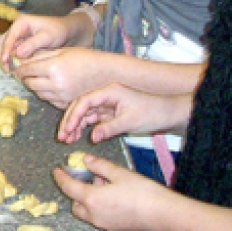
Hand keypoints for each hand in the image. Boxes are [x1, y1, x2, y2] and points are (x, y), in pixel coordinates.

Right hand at [0, 14, 75, 68]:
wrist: (65, 30)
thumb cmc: (57, 31)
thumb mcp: (47, 37)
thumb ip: (32, 44)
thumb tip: (18, 54)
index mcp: (21, 22)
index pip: (9, 37)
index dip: (5, 50)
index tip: (4, 61)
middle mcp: (16, 27)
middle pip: (2, 41)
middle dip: (2, 55)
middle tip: (7, 69)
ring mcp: (17, 35)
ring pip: (4, 47)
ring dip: (5, 58)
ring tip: (10, 70)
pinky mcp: (19, 42)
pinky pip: (11, 51)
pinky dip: (11, 59)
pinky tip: (15, 67)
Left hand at [15, 46, 118, 108]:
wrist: (105, 73)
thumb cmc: (84, 58)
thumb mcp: (62, 52)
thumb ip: (41, 57)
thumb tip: (23, 61)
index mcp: (54, 68)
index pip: (28, 70)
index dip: (20, 69)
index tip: (18, 67)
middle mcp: (56, 84)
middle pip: (30, 83)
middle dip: (26, 78)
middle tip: (26, 73)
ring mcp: (61, 96)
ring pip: (38, 93)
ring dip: (35, 86)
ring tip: (39, 78)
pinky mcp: (66, 104)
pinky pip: (49, 100)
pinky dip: (46, 93)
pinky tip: (50, 85)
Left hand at [53, 154, 168, 230]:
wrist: (163, 214)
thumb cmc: (142, 193)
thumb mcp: (119, 173)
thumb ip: (99, 166)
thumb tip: (85, 160)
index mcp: (92, 199)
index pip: (68, 187)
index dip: (61, 178)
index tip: (57, 171)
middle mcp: (94, 215)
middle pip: (75, 203)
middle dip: (76, 191)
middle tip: (87, 177)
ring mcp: (104, 224)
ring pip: (87, 212)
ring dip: (88, 199)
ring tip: (105, 184)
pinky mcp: (115, 228)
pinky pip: (99, 216)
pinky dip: (99, 206)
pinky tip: (113, 195)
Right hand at [57, 83, 191, 143]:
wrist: (169, 112)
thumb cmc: (153, 112)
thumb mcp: (130, 121)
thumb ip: (109, 128)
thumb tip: (92, 137)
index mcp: (110, 91)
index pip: (85, 100)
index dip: (74, 115)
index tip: (67, 128)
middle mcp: (106, 95)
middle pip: (81, 106)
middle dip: (70, 121)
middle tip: (61, 136)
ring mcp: (107, 103)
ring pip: (85, 113)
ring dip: (75, 125)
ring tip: (66, 139)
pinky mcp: (110, 112)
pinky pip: (92, 119)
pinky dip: (84, 127)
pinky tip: (77, 136)